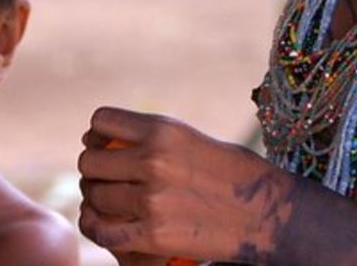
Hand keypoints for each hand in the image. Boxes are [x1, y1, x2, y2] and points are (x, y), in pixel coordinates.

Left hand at [78, 107, 283, 263]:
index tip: (101, 145)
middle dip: (93, 170)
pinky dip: (96, 228)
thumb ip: (150, 138)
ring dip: (96, 199)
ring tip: (105, 201)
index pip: (101, 121)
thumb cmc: (231, 172)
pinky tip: (99, 223)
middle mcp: (153, 160)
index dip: (96, 134)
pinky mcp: (153, 235)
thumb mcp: (190, 138)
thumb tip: (104, 140)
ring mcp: (152, 200)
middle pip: (90, 161)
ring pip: (95, 196)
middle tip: (103, 178)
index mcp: (163, 129)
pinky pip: (104, 231)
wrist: (266, 213)